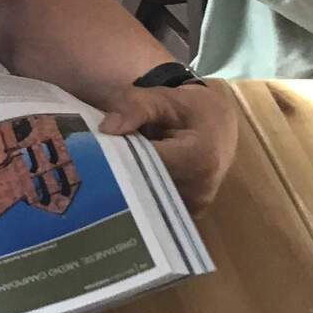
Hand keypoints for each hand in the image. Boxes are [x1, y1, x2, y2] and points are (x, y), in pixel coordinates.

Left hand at [99, 81, 236, 216]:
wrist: (219, 124)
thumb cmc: (188, 109)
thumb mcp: (162, 99)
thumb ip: (135, 108)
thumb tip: (106, 129)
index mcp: (198, 158)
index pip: (146, 164)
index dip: (117, 157)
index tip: (93, 151)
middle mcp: (200, 189)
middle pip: (145, 186)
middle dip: (119, 174)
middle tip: (94, 162)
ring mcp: (195, 206)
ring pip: (148, 201)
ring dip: (129, 186)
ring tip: (111, 169)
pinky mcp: (189, 214)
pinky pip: (157, 207)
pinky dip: (141, 194)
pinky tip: (129, 180)